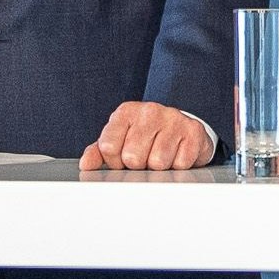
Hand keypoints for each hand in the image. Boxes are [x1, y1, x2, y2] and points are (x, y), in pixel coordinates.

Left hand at [79, 101, 213, 171]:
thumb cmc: (145, 137)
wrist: (181, 127)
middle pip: (133, 158)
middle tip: (145, 157)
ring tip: (161, 156)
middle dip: (138, 166)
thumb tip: (86, 165)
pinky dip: (178, 166)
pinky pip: (180, 164)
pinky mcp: (193, 131)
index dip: (114, 161)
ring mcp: (173, 119)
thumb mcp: (119, 140)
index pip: (108, 147)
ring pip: (158, 163)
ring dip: (159, 168)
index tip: (122, 157)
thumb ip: (98, 152)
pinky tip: (176, 154)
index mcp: (126, 112)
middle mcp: (149, 111)